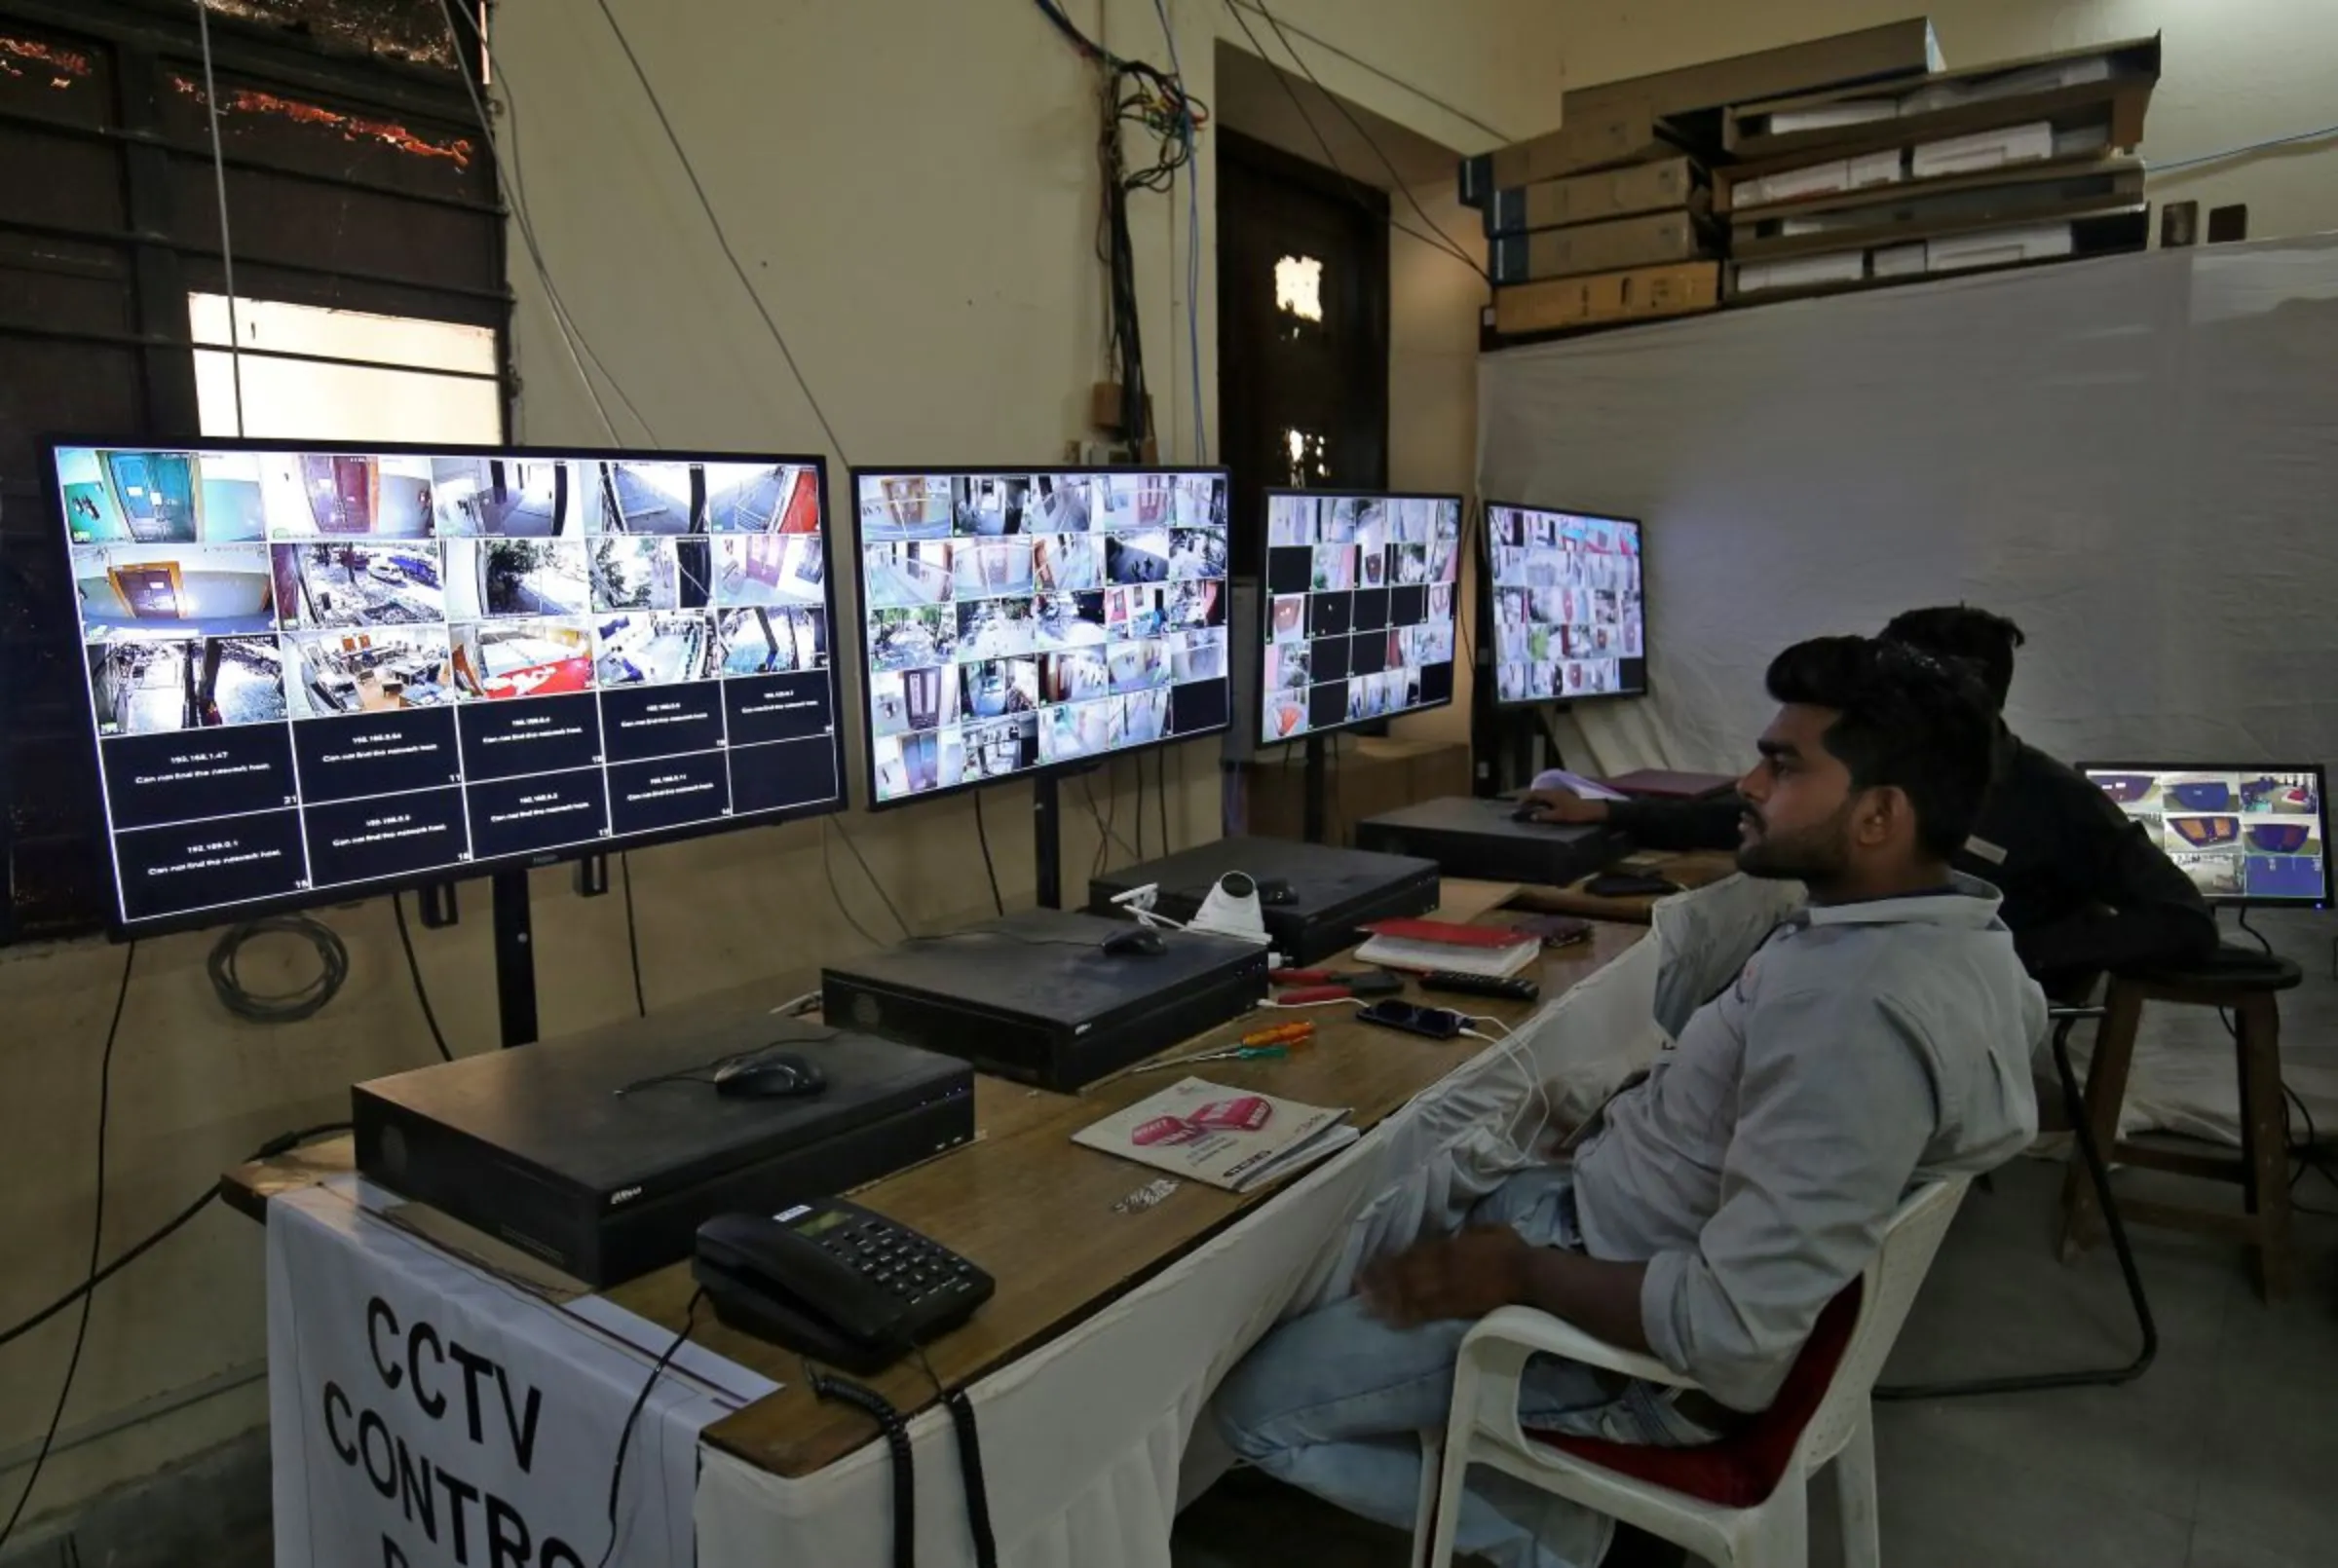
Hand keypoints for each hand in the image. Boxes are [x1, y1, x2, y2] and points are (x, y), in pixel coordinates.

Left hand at [1359, 1227, 1529, 1327]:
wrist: (1529, 1275)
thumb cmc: (1511, 1249)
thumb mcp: (1487, 1230)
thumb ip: (1467, 1233)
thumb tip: (1456, 1235)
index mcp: (1448, 1246)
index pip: (1411, 1252)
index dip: (1389, 1260)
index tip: (1370, 1264)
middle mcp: (1441, 1266)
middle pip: (1403, 1273)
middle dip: (1379, 1279)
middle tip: (1356, 1285)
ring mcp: (1447, 1288)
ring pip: (1409, 1292)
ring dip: (1385, 1297)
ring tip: (1364, 1303)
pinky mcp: (1455, 1307)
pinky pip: (1426, 1311)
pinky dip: (1406, 1315)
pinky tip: (1390, 1320)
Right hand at [1522, 790, 1608, 825]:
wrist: (1597, 808)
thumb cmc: (1578, 812)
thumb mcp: (1561, 816)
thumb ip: (1546, 816)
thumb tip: (1532, 816)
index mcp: (1553, 794)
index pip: (1535, 793)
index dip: (1525, 798)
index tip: (1517, 804)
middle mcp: (1556, 790)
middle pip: (1540, 792)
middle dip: (1530, 798)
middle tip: (1522, 806)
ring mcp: (1562, 792)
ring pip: (1546, 793)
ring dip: (1538, 798)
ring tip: (1532, 806)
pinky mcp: (1567, 795)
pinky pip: (1552, 795)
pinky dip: (1545, 800)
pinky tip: (1546, 806)